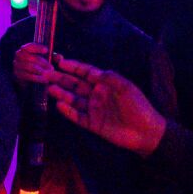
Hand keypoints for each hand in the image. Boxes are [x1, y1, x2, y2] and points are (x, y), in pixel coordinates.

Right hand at [12, 43, 54, 86]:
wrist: (31, 82)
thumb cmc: (40, 67)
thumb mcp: (48, 61)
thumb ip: (54, 58)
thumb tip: (60, 57)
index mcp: (25, 49)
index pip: (29, 46)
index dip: (37, 47)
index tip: (46, 50)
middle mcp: (19, 56)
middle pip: (29, 57)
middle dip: (41, 62)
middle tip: (51, 68)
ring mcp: (16, 65)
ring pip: (27, 66)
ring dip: (39, 70)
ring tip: (48, 74)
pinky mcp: (17, 75)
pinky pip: (26, 76)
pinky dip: (36, 78)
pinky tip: (44, 80)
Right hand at [45, 57, 166, 155]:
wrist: (146, 132)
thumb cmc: (138, 107)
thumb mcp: (126, 88)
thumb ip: (109, 78)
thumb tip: (92, 72)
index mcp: (106, 84)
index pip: (86, 73)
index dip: (73, 67)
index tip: (59, 61)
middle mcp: (97, 95)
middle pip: (76, 85)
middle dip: (62, 79)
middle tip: (46, 74)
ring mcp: (94, 110)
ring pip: (74, 100)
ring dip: (62, 93)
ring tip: (49, 87)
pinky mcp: (93, 124)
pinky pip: (78, 117)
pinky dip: (68, 111)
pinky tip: (59, 105)